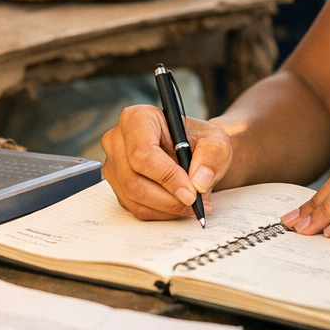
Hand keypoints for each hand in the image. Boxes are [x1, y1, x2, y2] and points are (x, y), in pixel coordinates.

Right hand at [100, 104, 231, 220]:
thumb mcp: (216, 141)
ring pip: (133, 197)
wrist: (194, 150)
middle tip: (196, 202)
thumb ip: (212, 156)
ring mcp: (114, 164)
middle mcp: (118, 139)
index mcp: (137, 118)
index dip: (167, 177)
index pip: (143, 153)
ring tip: (193, 203)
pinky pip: (135, 207)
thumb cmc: (199, 140)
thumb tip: (198, 182)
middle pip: (134, 179)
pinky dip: (161, 212)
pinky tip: (179, 204)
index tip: (191, 192)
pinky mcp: (118, 185)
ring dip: (167, 207)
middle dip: (168, 198)